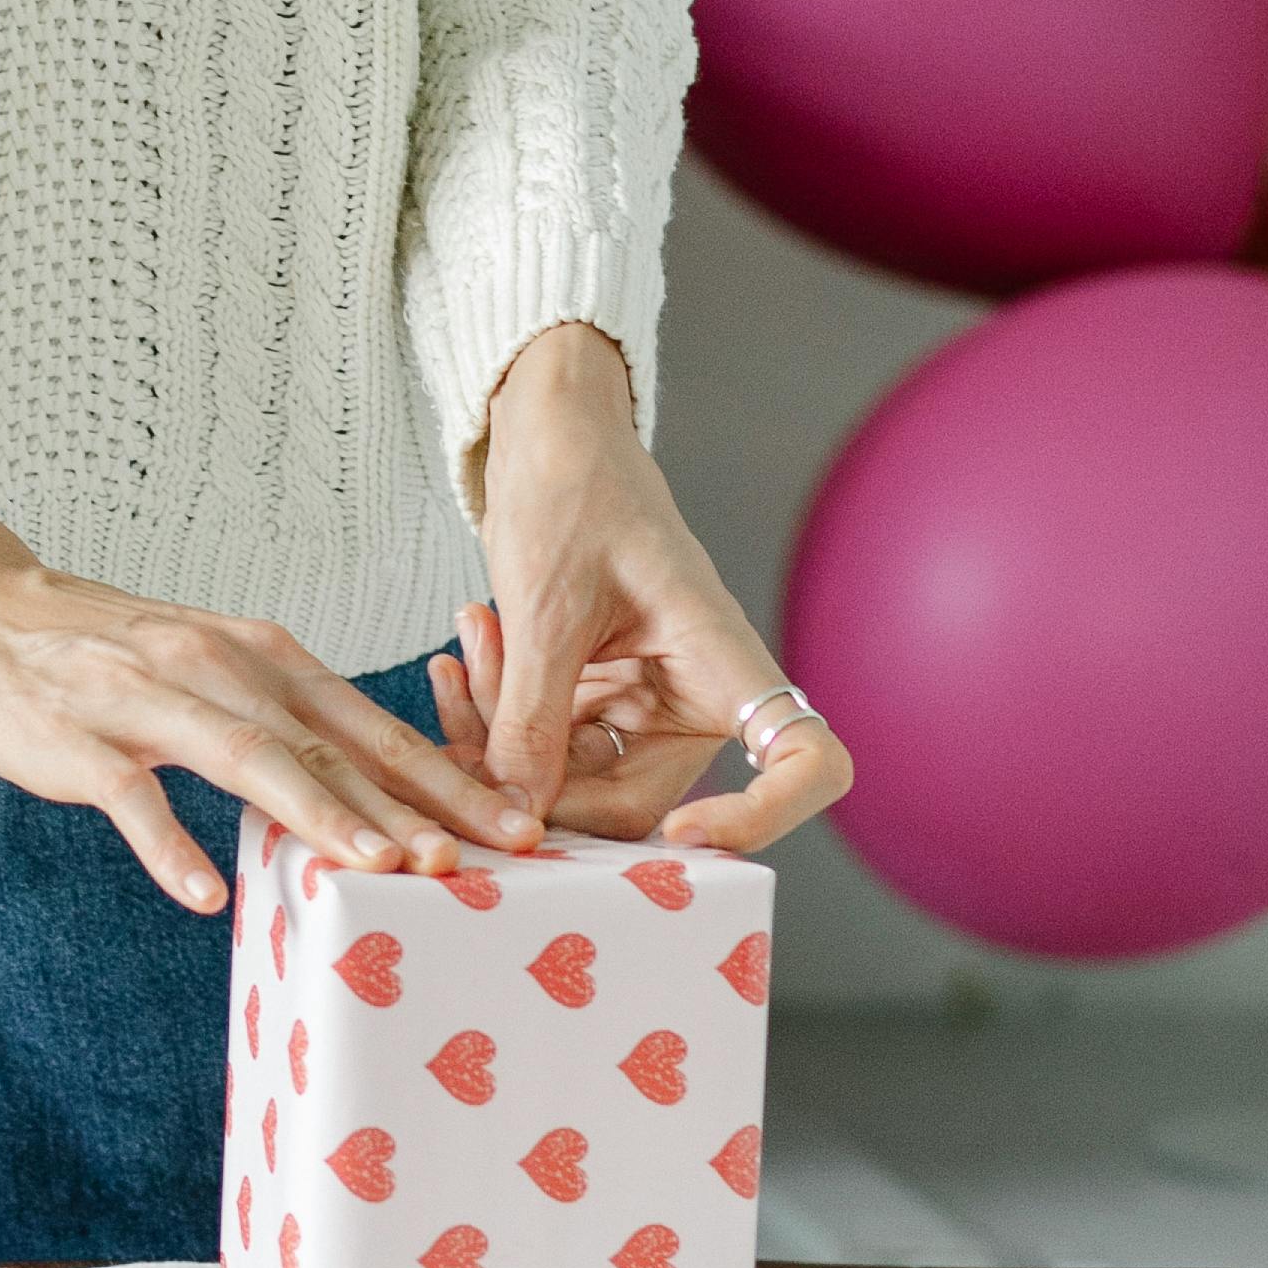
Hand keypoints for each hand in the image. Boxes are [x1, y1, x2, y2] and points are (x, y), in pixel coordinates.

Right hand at [0, 510, 545, 917]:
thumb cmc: (105, 658)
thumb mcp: (209, 672)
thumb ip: (280, 727)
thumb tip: (366, 801)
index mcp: (261, 656)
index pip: (373, 725)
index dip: (448, 777)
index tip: (516, 826)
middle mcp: (218, 668)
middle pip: (331, 744)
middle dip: (410, 803)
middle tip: (479, 860)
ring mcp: (148, 701)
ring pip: (249, 758)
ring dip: (318, 814)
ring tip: (378, 868)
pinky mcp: (80, 739)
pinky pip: (131, 796)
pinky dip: (168, 843)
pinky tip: (203, 893)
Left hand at [450, 322, 852, 856]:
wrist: (543, 431)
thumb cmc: (571, 491)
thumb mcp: (544, 610)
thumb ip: (531, 721)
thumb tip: (519, 822)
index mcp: (723, 661)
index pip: (803, 761)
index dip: (763, 817)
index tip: (686, 835)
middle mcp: (696, 693)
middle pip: (640, 802)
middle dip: (544, 779)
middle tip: (472, 727)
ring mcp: (643, 698)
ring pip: (574, 776)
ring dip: (505, 736)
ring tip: (466, 653)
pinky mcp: (595, 693)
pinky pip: (546, 742)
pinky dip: (498, 714)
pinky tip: (464, 654)